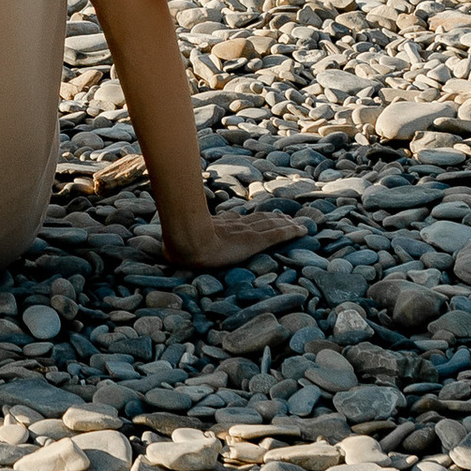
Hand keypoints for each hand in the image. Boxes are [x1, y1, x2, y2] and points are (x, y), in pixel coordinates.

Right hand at [160, 205, 303, 272]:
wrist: (188, 243)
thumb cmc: (180, 246)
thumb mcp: (179, 245)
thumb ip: (179, 246)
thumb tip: (167, 252)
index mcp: (221, 227)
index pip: (243, 221)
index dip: (255, 219)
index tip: (264, 218)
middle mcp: (236, 226)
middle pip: (260, 220)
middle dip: (274, 219)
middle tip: (287, 218)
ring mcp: (247, 233)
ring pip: (272, 225)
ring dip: (285, 224)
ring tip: (296, 224)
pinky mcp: (256, 241)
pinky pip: (278, 234)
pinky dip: (291, 231)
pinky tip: (303, 230)